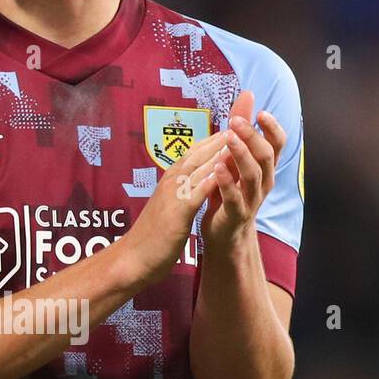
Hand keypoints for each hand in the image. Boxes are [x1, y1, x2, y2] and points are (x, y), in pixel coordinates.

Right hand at [120, 128, 229, 289]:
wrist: (134, 258)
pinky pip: (199, 190)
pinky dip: (214, 177)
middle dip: (222, 136)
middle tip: (245, 120)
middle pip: (200, 151)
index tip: (236, 127)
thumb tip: (192, 184)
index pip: (195, 151)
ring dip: (221, 150)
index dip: (215, 138)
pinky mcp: (178, 210)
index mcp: (170, 179)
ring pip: (200, 165)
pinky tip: (230, 170)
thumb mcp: (169, 207)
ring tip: (243, 136)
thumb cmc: (152, 236)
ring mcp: (173, 193)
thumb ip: (180, 192)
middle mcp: (171, 180)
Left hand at [200, 90, 286, 249]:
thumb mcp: (235, 156)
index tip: (261, 112)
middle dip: (252, 136)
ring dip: (241, 155)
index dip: (272, 127)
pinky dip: (227, 182)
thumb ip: (241, 127)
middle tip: (236, 120)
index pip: (278, 143)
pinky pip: (235, 197)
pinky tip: (217, 168)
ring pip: (253, 175)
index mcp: (265, 167)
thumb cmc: (230, 189)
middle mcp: (264, 181)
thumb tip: (247, 94)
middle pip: (265, 155)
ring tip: (228, 138)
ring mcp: (252, 199)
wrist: (224, 231)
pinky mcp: (237, 214)